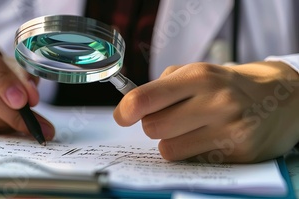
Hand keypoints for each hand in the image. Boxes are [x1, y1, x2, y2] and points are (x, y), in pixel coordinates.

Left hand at [114, 61, 298, 162]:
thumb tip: (128, 108)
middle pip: (152, 128)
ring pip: (169, 149)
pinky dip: (193, 152)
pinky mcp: (239, 153)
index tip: (123, 116)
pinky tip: (210, 139)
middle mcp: (216, 101)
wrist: (278, 99)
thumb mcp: (196, 72)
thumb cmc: (224, 86)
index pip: (145, 98)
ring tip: (190, 130)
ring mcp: (230, 129)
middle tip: (168, 119)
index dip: (126, 111)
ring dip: (172, 142)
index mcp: (199, 76)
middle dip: (153, 126)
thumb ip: (161, 87)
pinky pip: (192, 161)